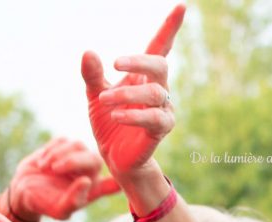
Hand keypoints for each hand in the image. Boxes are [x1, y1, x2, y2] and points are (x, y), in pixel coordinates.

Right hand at [7, 138, 119, 221]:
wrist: (24, 190)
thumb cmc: (45, 204)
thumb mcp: (59, 210)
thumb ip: (73, 200)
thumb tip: (87, 181)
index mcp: (94, 189)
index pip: (113, 183)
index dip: (121, 177)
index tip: (124, 175)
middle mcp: (90, 172)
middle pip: (94, 159)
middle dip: (74, 161)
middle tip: (55, 169)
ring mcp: (78, 157)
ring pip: (78, 145)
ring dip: (58, 155)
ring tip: (45, 168)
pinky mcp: (64, 147)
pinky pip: (63, 140)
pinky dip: (50, 150)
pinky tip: (42, 163)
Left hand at [82, 5, 184, 180]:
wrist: (115, 157)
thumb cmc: (109, 122)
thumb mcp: (94, 94)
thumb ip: (92, 74)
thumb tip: (89, 51)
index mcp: (143, 76)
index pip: (160, 47)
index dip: (170, 27)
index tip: (182, 6)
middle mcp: (159, 90)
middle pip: (159, 65)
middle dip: (139, 61)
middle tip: (115, 64)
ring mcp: (163, 110)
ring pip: (155, 93)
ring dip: (127, 94)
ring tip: (104, 101)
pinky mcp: (161, 131)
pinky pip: (154, 118)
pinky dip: (134, 114)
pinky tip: (117, 115)